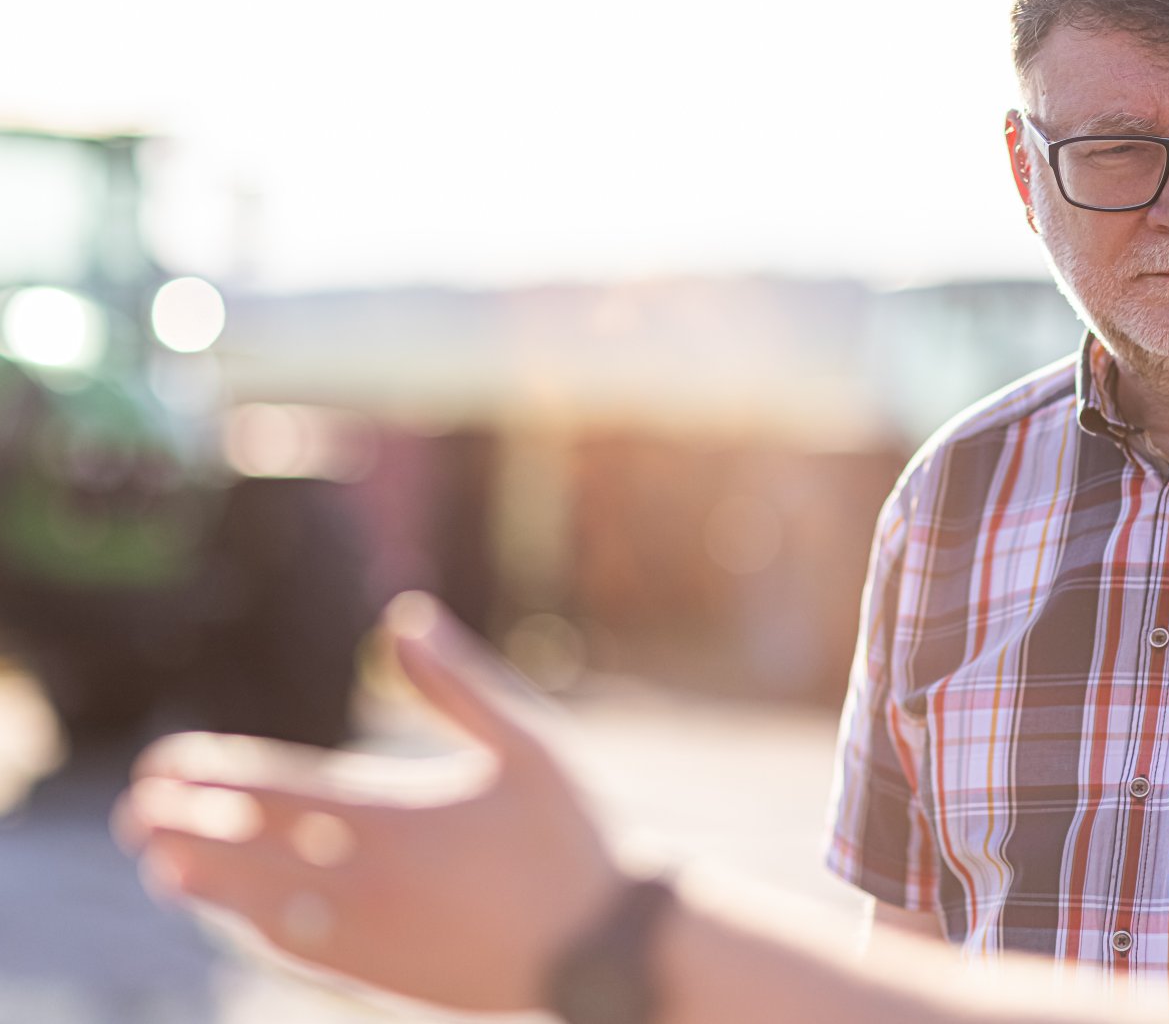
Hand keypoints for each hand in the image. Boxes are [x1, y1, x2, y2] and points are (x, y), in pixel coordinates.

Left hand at [115, 592, 624, 1013]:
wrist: (604, 950)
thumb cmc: (572, 835)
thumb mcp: (528, 743)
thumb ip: (457, 683)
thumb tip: (403, 617)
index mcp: (393, 818)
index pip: (271, 794)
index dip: (209, 778)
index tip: (163, 762)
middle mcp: (364, 881)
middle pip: (246, 854)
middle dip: (184, 829)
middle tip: (138, 811)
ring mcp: (367, 938)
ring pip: (258, 909)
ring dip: (204, 885)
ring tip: (162, 865)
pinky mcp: (381, 977)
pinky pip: (295, 951)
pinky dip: (253, 927)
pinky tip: (240, 916)